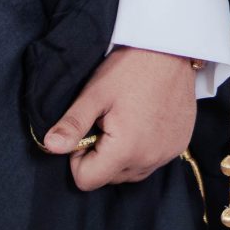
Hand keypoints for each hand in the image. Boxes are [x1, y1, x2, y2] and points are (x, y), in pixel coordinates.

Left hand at [42, 47, 200, 187]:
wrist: (172, 49)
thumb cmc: (131, 68)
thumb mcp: (95, 94)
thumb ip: (72, 125)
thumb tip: (50, 147)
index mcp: (125, 150)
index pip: (87, 180)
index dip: (77, 158)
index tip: (86, 130)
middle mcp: (149, 159)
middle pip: (109, 178)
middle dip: (100, 156)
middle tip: (106, 121)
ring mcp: (167, 154)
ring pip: (130, 172)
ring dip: (121, 156)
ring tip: (125, 121)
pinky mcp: (179, 146)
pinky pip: (152, 161)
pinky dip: (142, 149)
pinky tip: (143, 122)